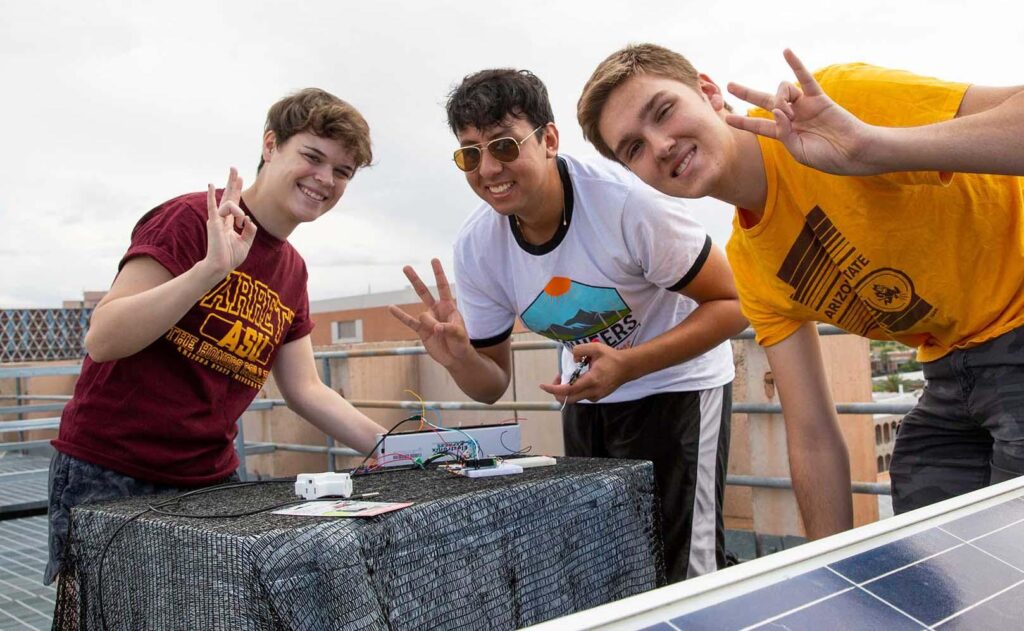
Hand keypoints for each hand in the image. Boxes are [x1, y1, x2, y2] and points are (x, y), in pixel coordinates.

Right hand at [203, 167, 257, 276]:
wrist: (221, 266)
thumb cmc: (231, 257)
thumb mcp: (246, 242)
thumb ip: (250, 230)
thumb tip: (249, 219)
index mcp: (229, 223)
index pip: (233, 202)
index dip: (237, 190)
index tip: (240, 178)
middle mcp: (222, 218)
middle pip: (227, 195)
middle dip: (232, 182)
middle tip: (234, 167)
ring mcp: (217, 219)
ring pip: (229, 204)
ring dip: (238, 211)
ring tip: (241, 222)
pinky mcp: (214, 222)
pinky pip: (213, 206)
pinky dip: (211, 195)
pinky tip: (211, 184)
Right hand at [388, 259, 472, 367]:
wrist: (455, 358)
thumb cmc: (461, 343)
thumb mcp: (460, 335)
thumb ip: (449, 329)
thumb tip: (435, 327)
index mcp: (449, 307)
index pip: (443, 287)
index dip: (438, 274)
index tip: (434, 260)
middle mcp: (437, 310)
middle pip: (424, 292)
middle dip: (415, 280)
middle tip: (405, 267)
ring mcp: (428, 319)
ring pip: (422, 315)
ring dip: (429, 324)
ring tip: (437, 332)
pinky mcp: (421, 330)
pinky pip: (409, 322)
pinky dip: (400, 315)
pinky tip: (391, 307)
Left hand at [539, 343, 631, 403]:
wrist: (627, 367)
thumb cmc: (612, 357)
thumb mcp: (595, 348)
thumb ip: (580, 350)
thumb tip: (573, 358)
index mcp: (591, 380)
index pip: (568, 389)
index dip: (553, 389)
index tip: (543, 386)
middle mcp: (593, 391)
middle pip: (568, 399)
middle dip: (557, 391)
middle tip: (557, 378)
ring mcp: (596, 396)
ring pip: (574, 398)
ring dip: (566, 389)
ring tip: (567, 376)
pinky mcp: (598, 397)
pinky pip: (581, 396)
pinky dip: (575, 390)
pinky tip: (578, 379)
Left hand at [725, 49, 879, 174]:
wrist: (853, 152)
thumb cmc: (827, 157)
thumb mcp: (799, 151)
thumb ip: (783, 133)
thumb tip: (776, 110)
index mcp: (785, 133)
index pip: (759, 126)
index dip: (744, 123)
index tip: (727, 119)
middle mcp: (792, 117)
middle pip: (764, 101)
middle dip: (747, 93)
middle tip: (729, 86)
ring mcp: (804, 106)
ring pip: (782, 90)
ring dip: (779, 97)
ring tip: (787, 110)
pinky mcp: (818, 97)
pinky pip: (805, 78)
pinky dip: (796, 64)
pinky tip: (786, 51)